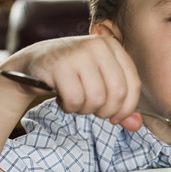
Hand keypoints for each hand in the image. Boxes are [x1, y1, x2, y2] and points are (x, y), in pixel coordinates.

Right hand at [11, 33, 143, 130]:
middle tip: (91, 109)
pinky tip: (62, 98)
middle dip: (105, 111)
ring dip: (84, 109)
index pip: (132, 84)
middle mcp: (97, 46)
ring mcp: (78, 54)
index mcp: (112, 46)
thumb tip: (136, 125)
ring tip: (75, 101)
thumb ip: (120, 104)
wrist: (34, 62)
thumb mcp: (99, 82)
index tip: (115, 118)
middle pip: (116, 94)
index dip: (127, 108)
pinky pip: (75, 100)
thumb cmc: (72, 73)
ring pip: (96, 99)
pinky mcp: (59, 66)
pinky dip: (69, 107)